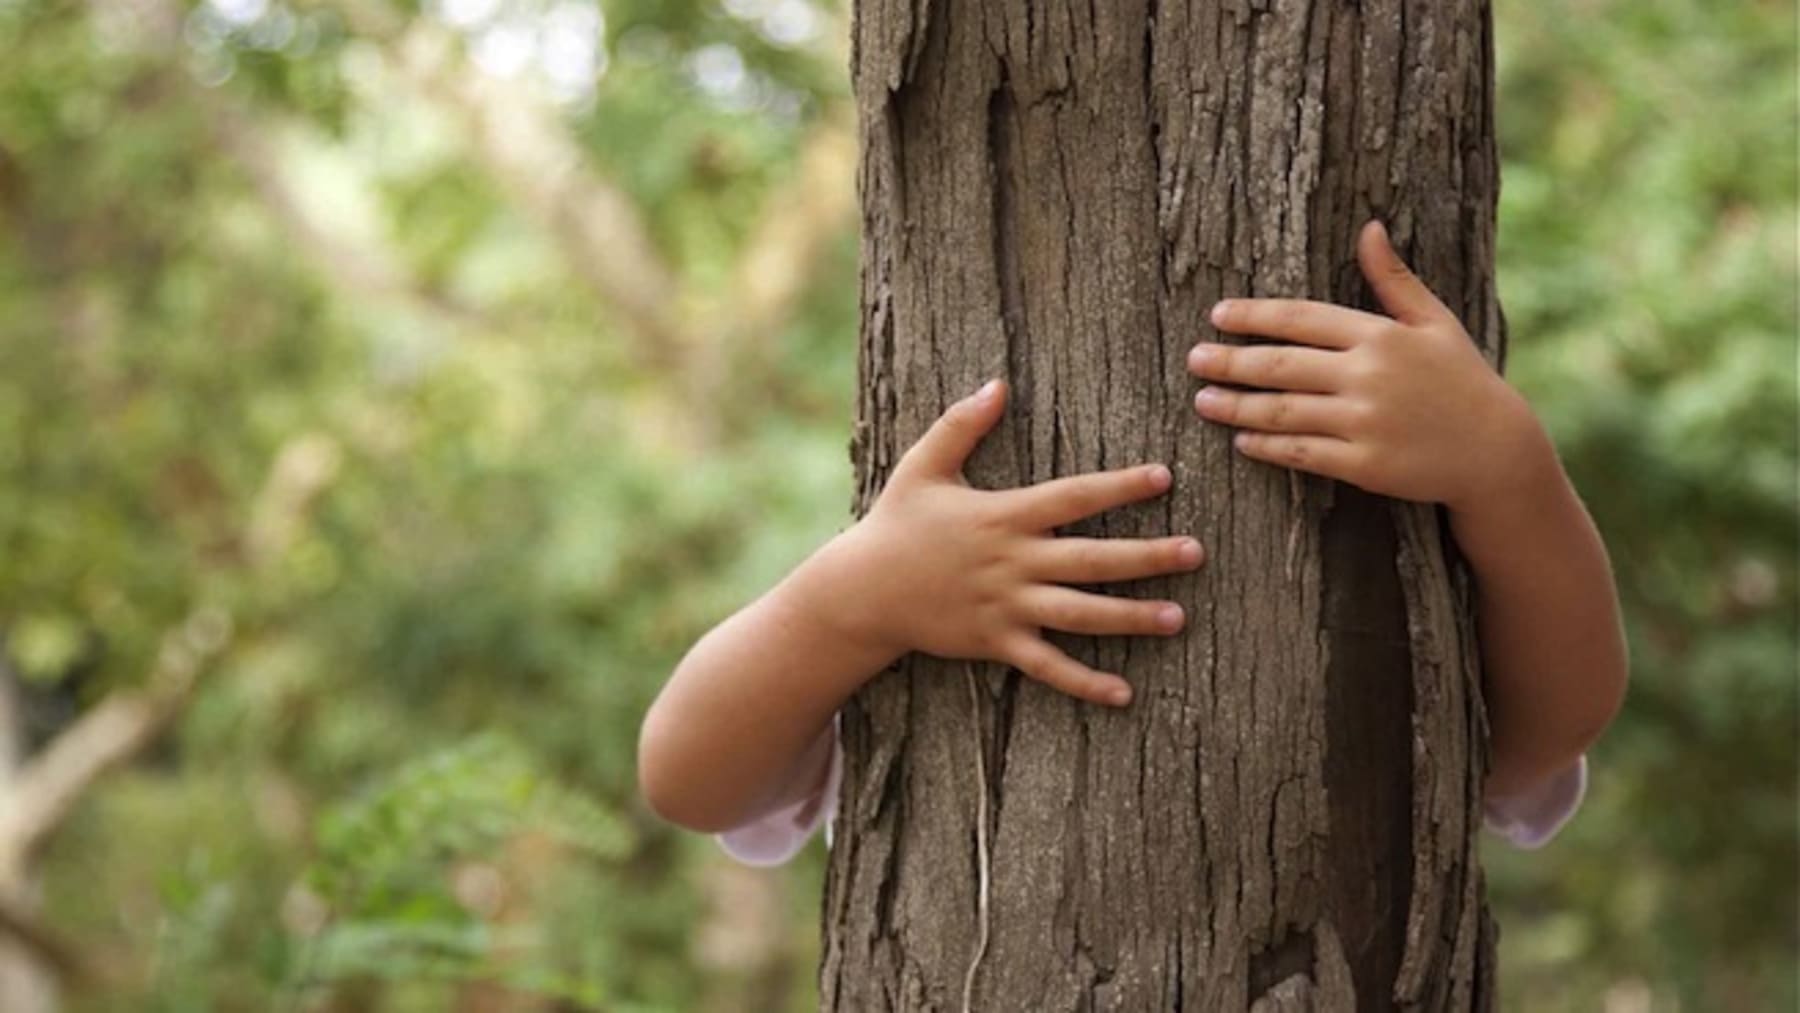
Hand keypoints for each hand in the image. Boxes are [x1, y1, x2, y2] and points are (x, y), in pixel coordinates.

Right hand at [838, 378, 1204, 707]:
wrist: (861, 591)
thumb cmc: (896, 524)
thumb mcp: (923, 466)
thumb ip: (961, 424)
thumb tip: (997, 384)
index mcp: (1003, 515)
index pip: (1073, 497)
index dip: (1120, 486)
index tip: (1164, 478)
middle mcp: (1012, 562)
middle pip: (1092, 558)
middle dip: (1147, 556)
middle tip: (1196, 553)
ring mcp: (1006, 606)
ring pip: (1080, 614)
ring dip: (1131, 618)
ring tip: (1178, 617)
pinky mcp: (995, 643)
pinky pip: (1047, 666)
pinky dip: (1084, 683)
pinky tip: (1124, 693)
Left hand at [1186, 220, 1544, 512]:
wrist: (1495, 451)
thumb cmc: (1461, 380)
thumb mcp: (1435, 322)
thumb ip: (1393, 279)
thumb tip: (1370, 227)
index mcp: (1381, 336)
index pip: (1301, 319)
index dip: (1254, 316)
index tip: (1218, 315)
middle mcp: (1368, 376)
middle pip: (1280, 365)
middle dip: (1230, 361)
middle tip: (1194, 359)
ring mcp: (1364, 422)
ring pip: (1282, 411)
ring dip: (1236, 407)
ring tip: (1203, 401)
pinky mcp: (1364, 465)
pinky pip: (1302, 453)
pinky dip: (1267, 447)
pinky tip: (1242, 442)